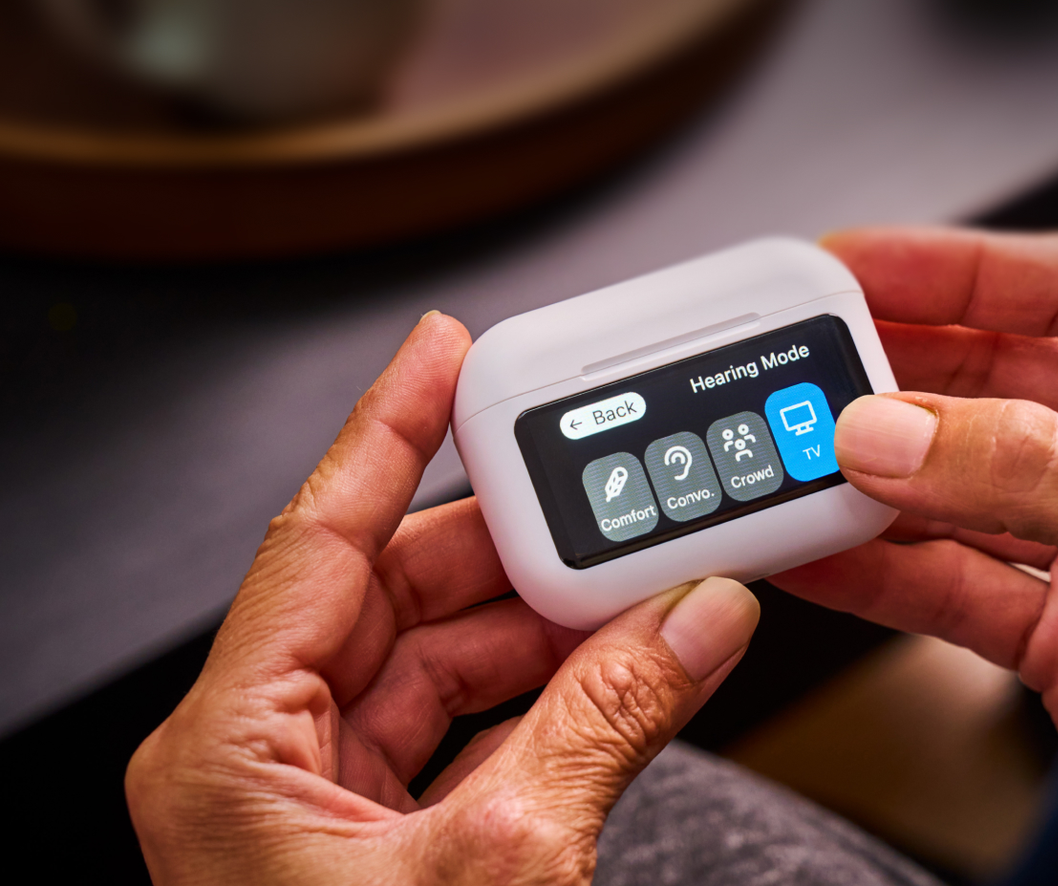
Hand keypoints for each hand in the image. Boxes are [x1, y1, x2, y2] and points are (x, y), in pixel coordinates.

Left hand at [127, 311, 758, 885]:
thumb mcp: (501, 872)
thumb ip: (610, 723)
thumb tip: (700, 618)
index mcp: (233, 751)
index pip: (318, 537)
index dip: (386, 426)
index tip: (440, 349)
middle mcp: (269, 753)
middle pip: (401, 588)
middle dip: (508, 536)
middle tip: (596, 484)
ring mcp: (330, 790)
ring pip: (449, 648)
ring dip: (547, 613)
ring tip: (636, 572)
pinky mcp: (390, 827)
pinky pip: (476, 711)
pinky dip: (551, 680)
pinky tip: (619, 652)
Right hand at [771, 228, 1057, 885]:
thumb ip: (1042, 483)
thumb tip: (895, 432)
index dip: (961, 267)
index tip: (858, 264)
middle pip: (998, 380)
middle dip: (895, 374)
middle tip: (804, 371)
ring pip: (957, 485)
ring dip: (870, 478)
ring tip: (793, 462)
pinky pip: (949, 584)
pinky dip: (876, 571)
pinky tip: (819, 552)